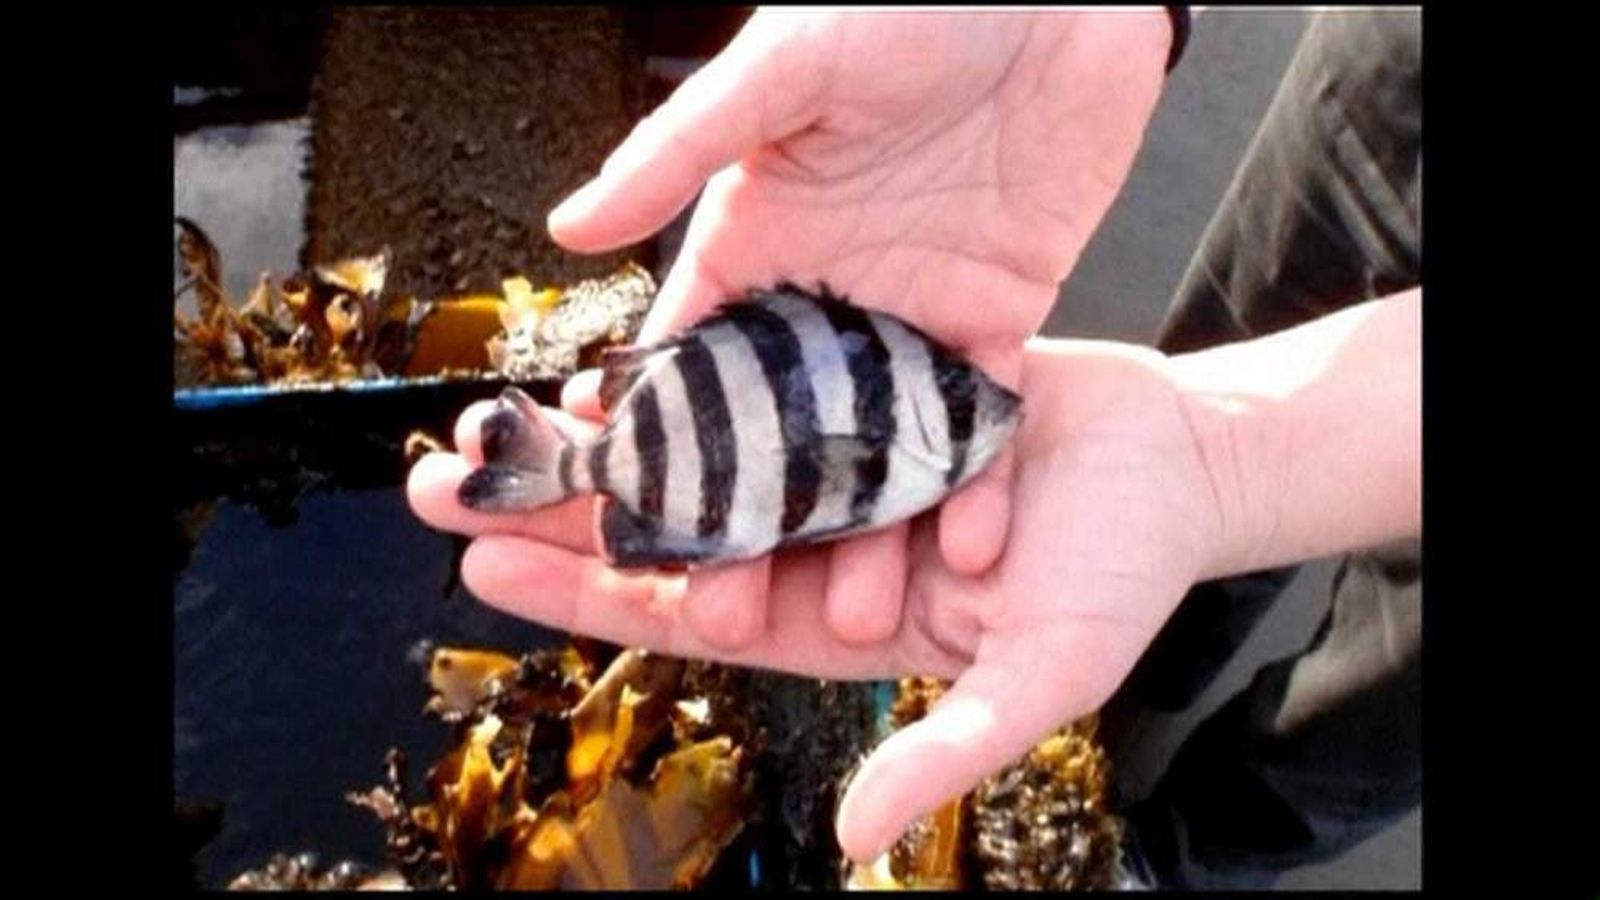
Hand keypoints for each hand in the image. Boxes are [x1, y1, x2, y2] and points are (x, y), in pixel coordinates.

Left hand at [409, 338, 1222, 860]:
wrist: (1179, 464)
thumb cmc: (1115, 579)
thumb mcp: (1039, 677)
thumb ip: (944, 746)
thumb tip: (853, 843)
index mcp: (834, 618)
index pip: (684, 615)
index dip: (584, 602)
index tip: (484, 574)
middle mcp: (816, 541)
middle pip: (664, 533)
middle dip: (558, 515)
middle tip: (443, 484)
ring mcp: (835, 461)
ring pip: (695, 453)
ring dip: (606, 438)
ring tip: (506, 418)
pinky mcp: (864, 387)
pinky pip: (759, 378)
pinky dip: (694, 368)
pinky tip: (626, 352)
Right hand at [546, 8, 1172, 647]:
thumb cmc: (900, 1)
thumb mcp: (781, 70)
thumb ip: (678, 151)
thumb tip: (565, 230)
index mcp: (751, 240)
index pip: (688, 364)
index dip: (659, 451)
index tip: (632, 536)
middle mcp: (822, 295)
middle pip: (779, 435)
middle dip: (758, 527)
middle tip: (733, 619)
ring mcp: (910, 314)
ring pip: (877, 447)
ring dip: (868, 530)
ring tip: (859, 619)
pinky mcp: (997, 317)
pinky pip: (978, 420)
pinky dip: (973, 483)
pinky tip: (966, 551)